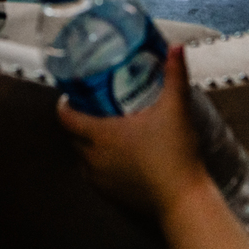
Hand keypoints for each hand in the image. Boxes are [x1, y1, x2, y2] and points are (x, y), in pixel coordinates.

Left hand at [57, 45, 211, 220]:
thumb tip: (175, 47)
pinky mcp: (111, 195)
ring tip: (107, 131)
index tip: (71, 95)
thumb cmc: (175, 154)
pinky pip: (96, 175)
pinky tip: (120, 157)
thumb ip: (175, 75)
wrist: (183, 201)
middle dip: (79, 121)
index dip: (64, 104)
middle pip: (73, 136)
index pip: (66, 117)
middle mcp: (94, 158)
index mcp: (101, 135)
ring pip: (83, 157)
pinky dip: (101, 164)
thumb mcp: (176, 108)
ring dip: (89, 144)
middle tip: (95, 107)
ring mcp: (100, 180)